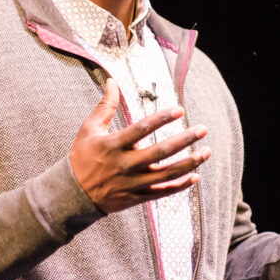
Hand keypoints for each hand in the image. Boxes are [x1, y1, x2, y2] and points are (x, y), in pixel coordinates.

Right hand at [70, 78, 210, 212]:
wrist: (73, 194)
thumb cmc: (82, 157)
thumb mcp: (89, 129)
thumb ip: (104, 106)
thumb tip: (112, 81)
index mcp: (114, 145)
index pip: (142, 129)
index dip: (162, 118)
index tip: (179, 109)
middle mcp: (125, 164)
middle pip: (160, 152)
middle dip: (184, 140)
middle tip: (203, 129)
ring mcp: (133, 183)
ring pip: (167, 174)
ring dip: (189, 163)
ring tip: (206, 152)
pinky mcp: (137, 198)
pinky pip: (163, 192)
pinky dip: (180, 186)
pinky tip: (195, 176)